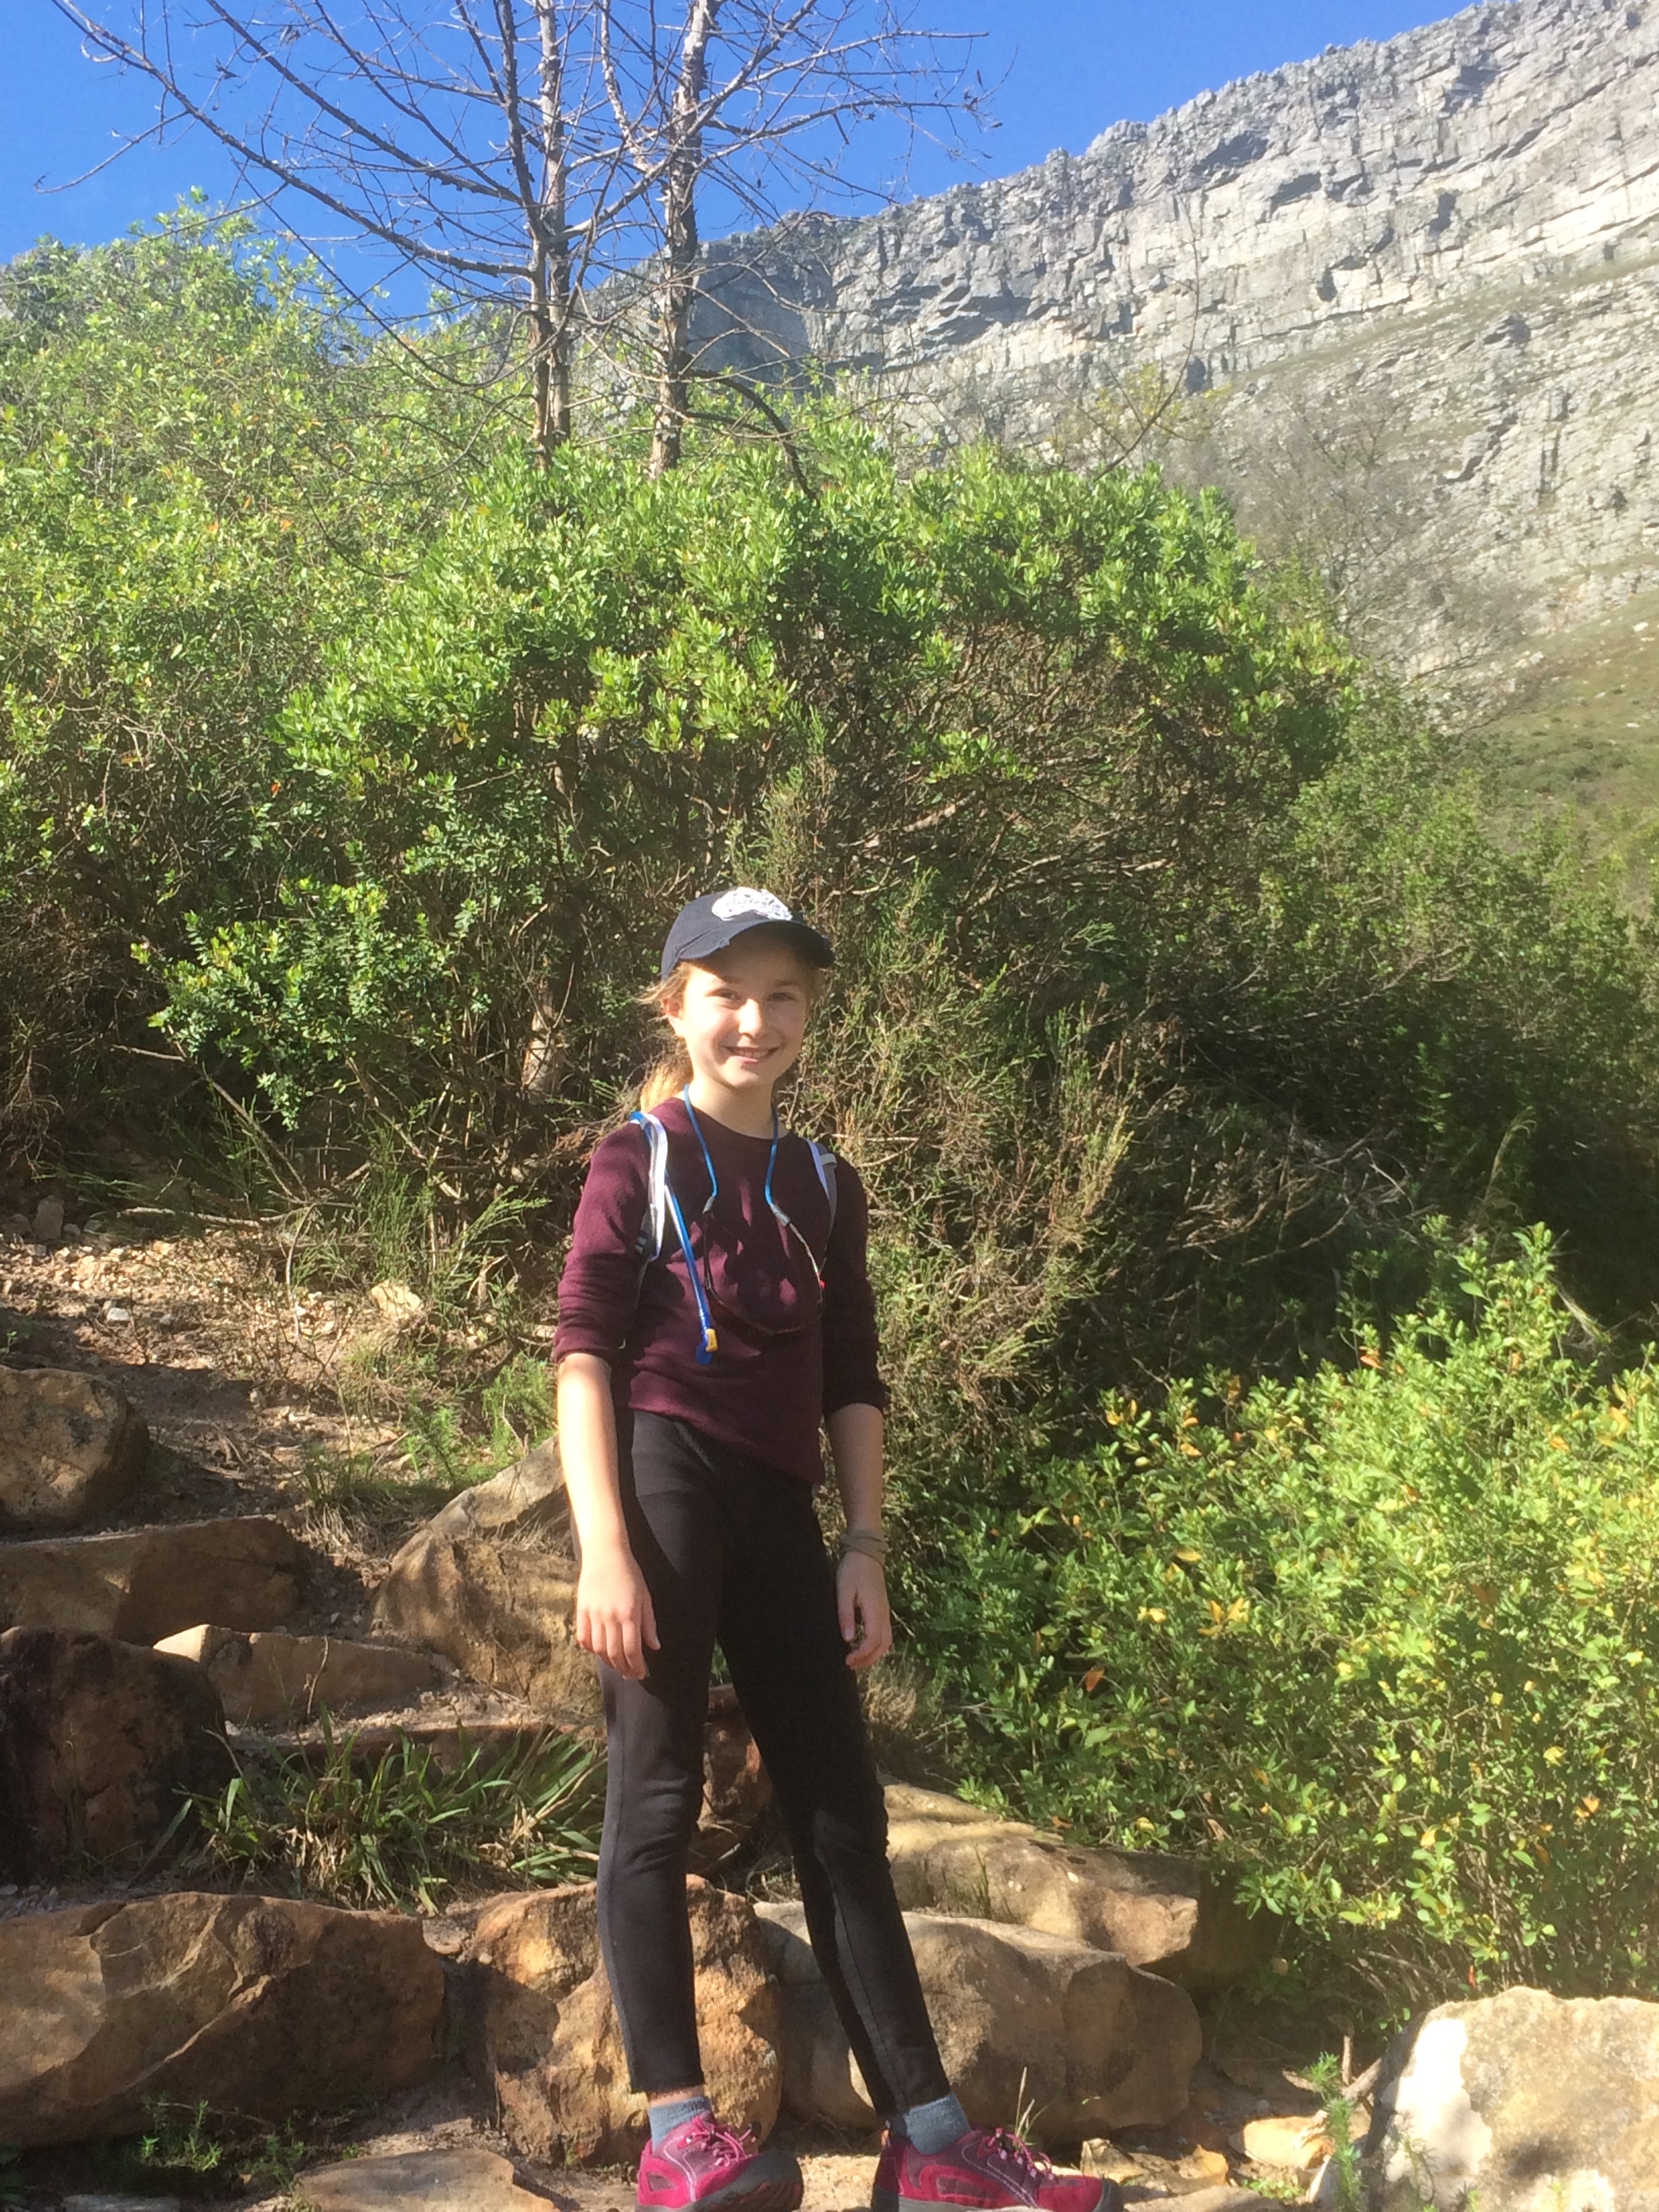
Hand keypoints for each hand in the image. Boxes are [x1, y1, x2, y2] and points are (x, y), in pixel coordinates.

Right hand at [575, 1546, 659, 1679]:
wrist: (605, 1553)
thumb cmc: (630, 1573)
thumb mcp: (645, 1596)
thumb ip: (649, 1623)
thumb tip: (654, 1647)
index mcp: (629, 1613)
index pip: (632, 1650)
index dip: (636, 1666)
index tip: (641, 1673)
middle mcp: (610, 1616)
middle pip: (615, 1653)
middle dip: (624, 1668)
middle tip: (630, 1674)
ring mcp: (593, 1614)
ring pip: (598, 1649)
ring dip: (608, 1662)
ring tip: (617, 1664)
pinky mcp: (581, 1610)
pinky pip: (584, 1638)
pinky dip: (591, 1649)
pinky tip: (600, 1651)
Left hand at [837, 1551, 891, 1669]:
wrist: (866, 1552)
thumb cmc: (853, 1569)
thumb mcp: (844, 1591)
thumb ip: (846, 1615)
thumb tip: (848, 1639)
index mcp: (875, 1610)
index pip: (873, 1641)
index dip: (861, 1655)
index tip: (847, 1660)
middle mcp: (884, 1613)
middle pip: (883, 1646)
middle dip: (868, 1660)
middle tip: (851, 1665)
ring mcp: (885, 1611)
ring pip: (886, 1641)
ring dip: (873, 1654)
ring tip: (857, 1660)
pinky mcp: (882, 1609)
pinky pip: (884, 1633)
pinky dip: (876, 1645)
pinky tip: (864, 1646)